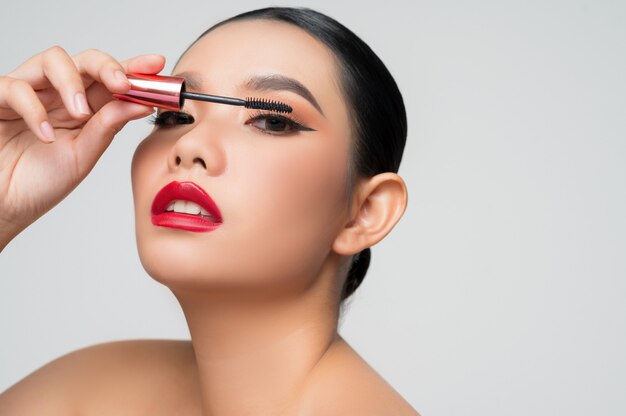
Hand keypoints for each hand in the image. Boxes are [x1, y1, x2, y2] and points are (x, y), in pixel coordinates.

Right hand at [0, 46, 163, 248]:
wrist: (4, 207)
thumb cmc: (39, 183)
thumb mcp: (83, 155)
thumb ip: (108, 127)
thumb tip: (142, 103)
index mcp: (83, 108)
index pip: (111, 80)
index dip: (134, 67)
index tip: (157, 64)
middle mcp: (58, 95)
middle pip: (85, 60)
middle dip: (108, 66)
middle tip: (122, 84)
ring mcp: (28, 93)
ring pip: (52, 59)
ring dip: (73, 83)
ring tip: (80, 114)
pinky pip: (16, 86)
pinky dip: (34, 109)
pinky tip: (45, 135)